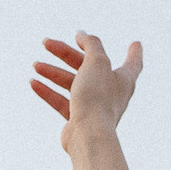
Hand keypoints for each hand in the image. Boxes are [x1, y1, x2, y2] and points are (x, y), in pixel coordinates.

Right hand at [30, 33, 143, 150]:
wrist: (89, 135)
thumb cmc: (98, 98)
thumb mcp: (97, 62)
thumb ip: (91, 44)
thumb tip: (82, 34)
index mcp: (123, 80)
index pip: (132, 63)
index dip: (134, 53)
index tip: (136, 44)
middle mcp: (111, 93)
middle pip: (88, 67)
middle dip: (66, 53)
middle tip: (46, 43)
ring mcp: (94, 106)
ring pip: (72, 84)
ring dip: (53, 72)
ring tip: (36, 65)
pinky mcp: (79, 119)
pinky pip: (62, 101)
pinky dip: (48, 91)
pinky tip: (33, 83)